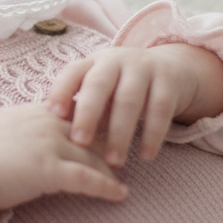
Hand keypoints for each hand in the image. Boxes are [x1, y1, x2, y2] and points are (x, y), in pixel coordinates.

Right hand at [0, 103, 127, 222]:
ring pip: (93, 155)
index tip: (110, 129)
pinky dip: (107, 187)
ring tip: (125, 177)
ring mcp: (48, 145)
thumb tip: (27, 132)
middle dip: (110, 142)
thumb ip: (19, 127)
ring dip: (113, 168)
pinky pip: (87, 179)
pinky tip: (121, 195)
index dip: (93, 121)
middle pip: (90, 131)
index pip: (73, 111)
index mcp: (33, 111)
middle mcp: (45, 123)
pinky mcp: (48, 170)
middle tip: (125, 153)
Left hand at [47, 43, 222, 166]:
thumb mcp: (101, 89)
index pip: (72, 73)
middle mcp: (116, 61)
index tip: (53, 115)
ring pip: (129, 100)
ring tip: (113, 161)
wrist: (171, 68)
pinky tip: (145, 156)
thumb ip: (81, 106)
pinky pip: (160, 109)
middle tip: (80, 143)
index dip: (61, 91)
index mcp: (93, 63)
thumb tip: (50, 135)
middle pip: (99, 85)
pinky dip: (153, 135)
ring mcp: (144, 68)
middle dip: (88, 114)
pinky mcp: (169, 81)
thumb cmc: (122, 87)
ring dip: (120, 132)